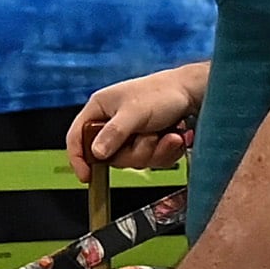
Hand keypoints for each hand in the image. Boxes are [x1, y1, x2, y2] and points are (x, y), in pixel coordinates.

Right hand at [70, 63, 207, 175]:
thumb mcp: (135, 112)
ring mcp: (129, 134)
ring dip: (154, 151)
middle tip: (151, 138)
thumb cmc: (162, 93)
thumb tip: (96, 153)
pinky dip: (164, 152)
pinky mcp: (145, 142)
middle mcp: (111, 123)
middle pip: (109, 156)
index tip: (87, 176)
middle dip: (135, 152)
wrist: (193, 93)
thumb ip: (114, 133)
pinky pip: (149, 160)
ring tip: (169, 134)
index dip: (78, 158)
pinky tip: (174, 137)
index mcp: (99, 109)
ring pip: (132, 160)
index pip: (76, 137)